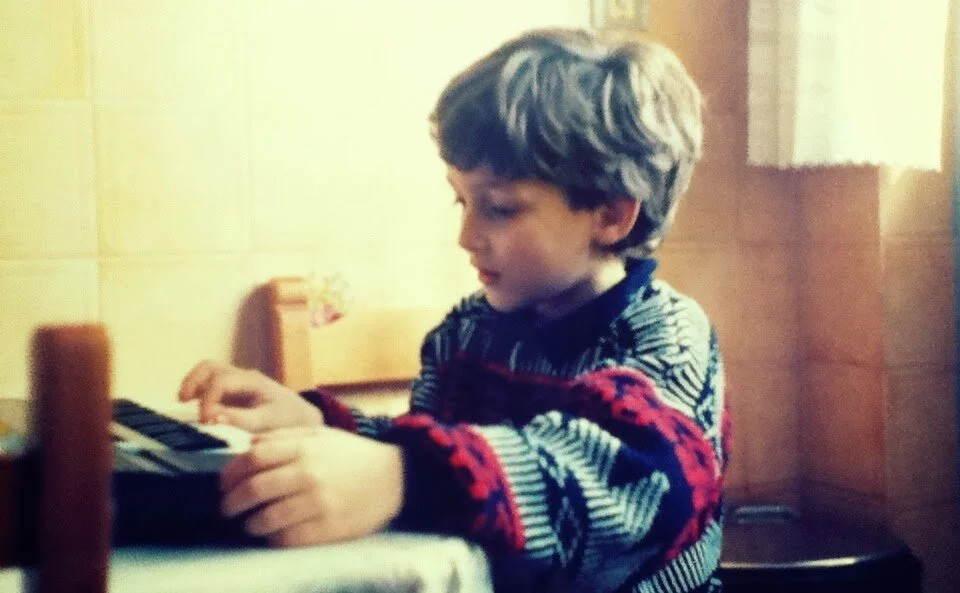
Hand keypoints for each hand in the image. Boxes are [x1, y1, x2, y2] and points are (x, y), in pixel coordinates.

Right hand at [178, 360, 323, 431]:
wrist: (303, 416)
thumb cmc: (288, 419)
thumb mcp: (268, 422)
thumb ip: (241, 420)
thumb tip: (212, 417)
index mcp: (251, 381)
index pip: (221, 381)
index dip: (207, 399)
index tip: (203, 421)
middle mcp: (242, 376)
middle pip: (209, 367)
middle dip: (193, 381)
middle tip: (183, 402)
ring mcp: (237, 381)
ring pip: (208, 372)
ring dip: (193, 384)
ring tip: (184, 404)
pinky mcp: (234, 390)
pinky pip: (211, 383)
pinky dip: (198, 390)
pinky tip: (194, 408)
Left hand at [219, 426, 403, 546]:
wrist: (394, 477)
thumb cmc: (352, 454)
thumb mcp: (320, 434)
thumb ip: (284, 437)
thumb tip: (247, 447)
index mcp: (303, 448)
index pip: (252, 460)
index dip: (230, 473)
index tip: (223, 484)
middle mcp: (307, 474)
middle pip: (252, 490)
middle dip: (231, 503)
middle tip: (227, 508)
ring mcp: (317, 504)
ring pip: (265, 519)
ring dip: (249, 524)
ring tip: (249, 524)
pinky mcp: (327, 528)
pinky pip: (287, 539)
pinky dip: (272, 539)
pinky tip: (272, 534)